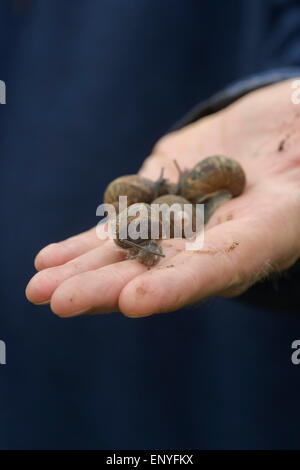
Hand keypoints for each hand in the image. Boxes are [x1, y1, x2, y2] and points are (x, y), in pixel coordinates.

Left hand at [26, 80, 299, 316]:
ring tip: (38, 288)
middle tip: (59, 303)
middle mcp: (216, 240)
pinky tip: (47, 260)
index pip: (220, 266)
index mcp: (263, 233)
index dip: (179, 285)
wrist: (278, 133)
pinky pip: (117, 228)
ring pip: (129, 254)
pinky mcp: (156, 203)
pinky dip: (83, 245)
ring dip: (82, 272)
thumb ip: (295, 170)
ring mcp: (182, 224)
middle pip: (161, 270)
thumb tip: (294, 155)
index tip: (134, 301)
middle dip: (110, 288)